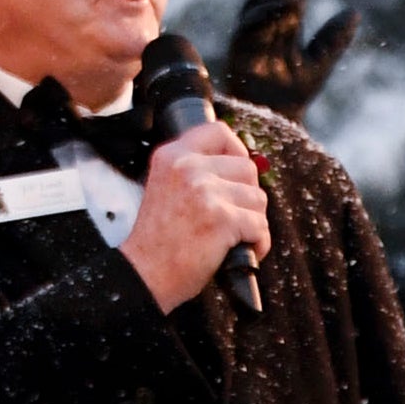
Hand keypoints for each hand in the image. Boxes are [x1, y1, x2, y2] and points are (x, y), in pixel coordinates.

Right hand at [117, 119, 271, 312]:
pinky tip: (243, 249)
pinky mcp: (222, 219)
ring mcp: (205, 192)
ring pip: (257, 198)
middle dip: (249, 195)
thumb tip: (242, 163)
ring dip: (254, 220)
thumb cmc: (157, 238)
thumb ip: (194, 170)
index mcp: (171, 156)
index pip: (217, 131)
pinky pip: (260, 226)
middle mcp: (188, 167)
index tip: (237, 171)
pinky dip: (259, 243)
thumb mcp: (164, 186)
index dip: (237, 149)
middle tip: (236, 214)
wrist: (144, 272)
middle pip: (246, 167)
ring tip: (236, 236)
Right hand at [224, 0, 359, 121]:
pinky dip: (266, 13)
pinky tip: (285, 4)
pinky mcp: (241, 48)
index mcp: (287, 26)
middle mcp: (269, 26)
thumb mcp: (321, 63)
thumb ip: (334, 38)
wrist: (278, 120)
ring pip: (262, 2)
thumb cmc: (295, 93)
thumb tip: (353, 11)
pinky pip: (250, 25)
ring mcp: (253, 35)